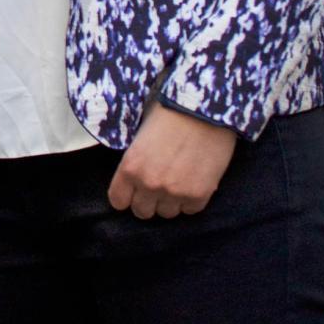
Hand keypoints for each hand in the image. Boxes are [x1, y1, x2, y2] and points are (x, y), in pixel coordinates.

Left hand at [107, 102, 236, 218]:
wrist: (204, 109)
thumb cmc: (170, 113)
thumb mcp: (140, 135)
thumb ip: (134, 161)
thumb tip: (133, 178)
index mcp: (130, 167)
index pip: (118, 201)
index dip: (127, 196)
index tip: (134, 191)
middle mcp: (149, 183)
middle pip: (142, 211)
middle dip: (148, 200)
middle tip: (159, 185)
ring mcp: (174, 191)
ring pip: (167, 213)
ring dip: (170, 201)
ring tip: (178, 181)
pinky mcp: (199, 194)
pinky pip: (190, 210)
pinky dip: (191, 200)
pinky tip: (194, 181)